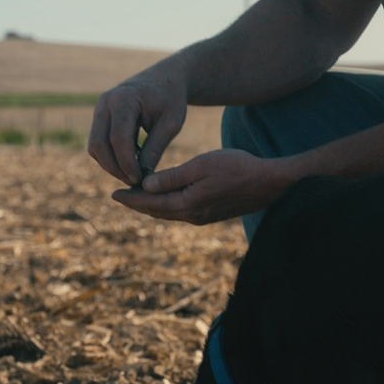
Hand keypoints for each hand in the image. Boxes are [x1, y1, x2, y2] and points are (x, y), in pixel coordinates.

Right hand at [88, 67, 187, 185]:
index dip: (127, 163)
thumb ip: (154, 149)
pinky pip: (97, 142)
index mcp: (124, 99)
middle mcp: (106, 102)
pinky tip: (129, 163)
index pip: (118, 139)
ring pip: (94, 146)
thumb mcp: (170, 125)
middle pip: (99, 144)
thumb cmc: (171, 99)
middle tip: (134, 182)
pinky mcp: (100, 116)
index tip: (140, 179)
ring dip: (110, 164)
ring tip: (133, 174)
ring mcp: (99, 108)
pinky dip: (109, 156)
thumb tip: (143, 178)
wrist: (165, 78)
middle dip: (115, 168)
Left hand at [111, 149, 295, 224]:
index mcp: (187, 204)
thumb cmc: (237, 168)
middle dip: (137, 204)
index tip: (113, 194)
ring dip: (152, 206)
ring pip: (169, 213)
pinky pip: (181, 212)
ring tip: (138, 198)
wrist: (270, 183)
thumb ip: (172, 177)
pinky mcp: (212, 214)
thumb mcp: (201, 166)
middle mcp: (192, 216)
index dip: (131, 198)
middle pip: (157, 211)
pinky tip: (165, 199)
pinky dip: (167, 205)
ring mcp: (203, 217)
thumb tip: (146, 185)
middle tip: (119, 196)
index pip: (150, 203)